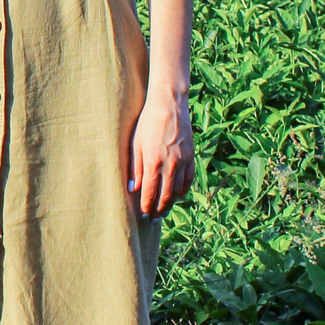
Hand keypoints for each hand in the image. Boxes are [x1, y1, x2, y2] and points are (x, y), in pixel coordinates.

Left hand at [128, 92, 193, 217]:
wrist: (169, 106)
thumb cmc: (147, 123)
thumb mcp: (136, 144)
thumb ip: (135, 167)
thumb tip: (133, 188)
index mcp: (153, 162)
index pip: (150, 192)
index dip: (146, 205)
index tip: (143, 214)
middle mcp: (170, 165)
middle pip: (165, 195)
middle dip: (158, 209)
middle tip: (153, 219)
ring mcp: (183, 162)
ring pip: (178, 190)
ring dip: (171, 203)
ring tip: (164, 211)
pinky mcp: (191, 157)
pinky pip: (189, 180)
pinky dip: (183, 190)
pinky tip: (178, 195)